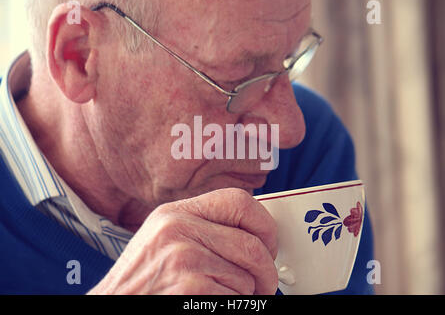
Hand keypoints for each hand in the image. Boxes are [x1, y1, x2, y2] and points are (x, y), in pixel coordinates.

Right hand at [88, 188, 277, 294]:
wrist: (114, 306)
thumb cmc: (142, 282)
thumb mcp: (165, 240)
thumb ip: (204, 229)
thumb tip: (255, 235)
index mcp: (175, 212)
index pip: (240, 201)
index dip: (265, 225)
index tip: (268, 245)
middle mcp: (178, 228)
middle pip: (252, 244)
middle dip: (267, 271)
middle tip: (264, 285)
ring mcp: (183, 257)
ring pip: (247, 277)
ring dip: (245, 295)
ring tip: (220, 296)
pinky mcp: (189, 287)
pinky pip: (236, 299)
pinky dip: (233, 307)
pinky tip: (208, 305)